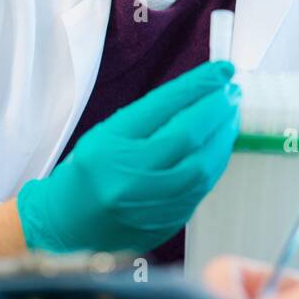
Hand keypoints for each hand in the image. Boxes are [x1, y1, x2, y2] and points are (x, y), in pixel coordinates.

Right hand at [17, 61, 239, 253]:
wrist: (66, 227)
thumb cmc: (88, 174)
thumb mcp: (106, 135)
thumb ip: (151, 116)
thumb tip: (200, 92)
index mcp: (108, 146)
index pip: (162, 106)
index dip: (198, 85)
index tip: (221, 70)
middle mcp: (127, 176)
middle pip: (186, 135)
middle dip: (217, 108)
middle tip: (232, 90)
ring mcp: (149, 204)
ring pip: (202, 164)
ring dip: (224, 135)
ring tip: (231, 114)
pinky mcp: (167, 222)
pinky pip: (202, 187)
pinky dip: (216, 161)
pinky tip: (220, 144)